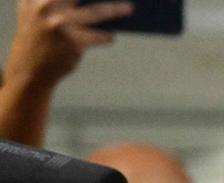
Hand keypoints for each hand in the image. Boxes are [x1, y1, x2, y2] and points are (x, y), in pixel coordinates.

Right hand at [5, 0, 131, 86]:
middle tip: (126, 0)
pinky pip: (99, 36)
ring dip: (116, 9)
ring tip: (128, 8)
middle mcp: (45, 6)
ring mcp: (60, 23)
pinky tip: (110, 37)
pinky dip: (106, 37)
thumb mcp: (34, 12)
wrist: (30, 70)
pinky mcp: (73, 41)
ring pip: (97, 12)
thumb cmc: (38, 37)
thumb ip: (53, 1)